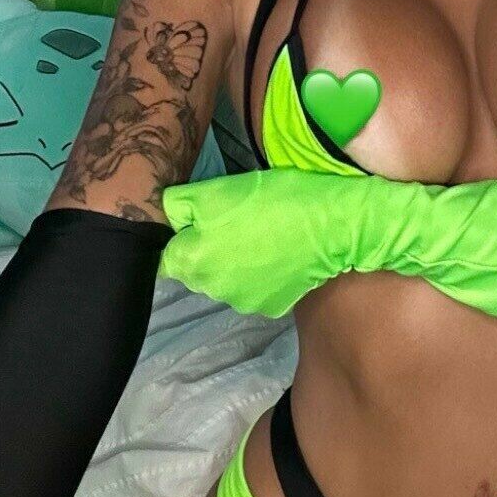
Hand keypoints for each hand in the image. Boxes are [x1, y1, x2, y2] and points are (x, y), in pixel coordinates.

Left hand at [158, 165, 400, 316]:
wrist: (332, 224)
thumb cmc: (271, 200)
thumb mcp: (215, 189)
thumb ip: (178, 205)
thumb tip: (168, 218)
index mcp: (193, 261)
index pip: (165, 258)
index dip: (180, 238)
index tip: (202, 223)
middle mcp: (212, 290)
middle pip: (195, 271)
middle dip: (206, 250)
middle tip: (233, 223)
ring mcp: (242, 303)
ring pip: (224, 281)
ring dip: (232, 264)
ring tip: (259, 237)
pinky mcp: (270, 308)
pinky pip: (253, 290)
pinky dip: (259, 275)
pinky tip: (276, 254)